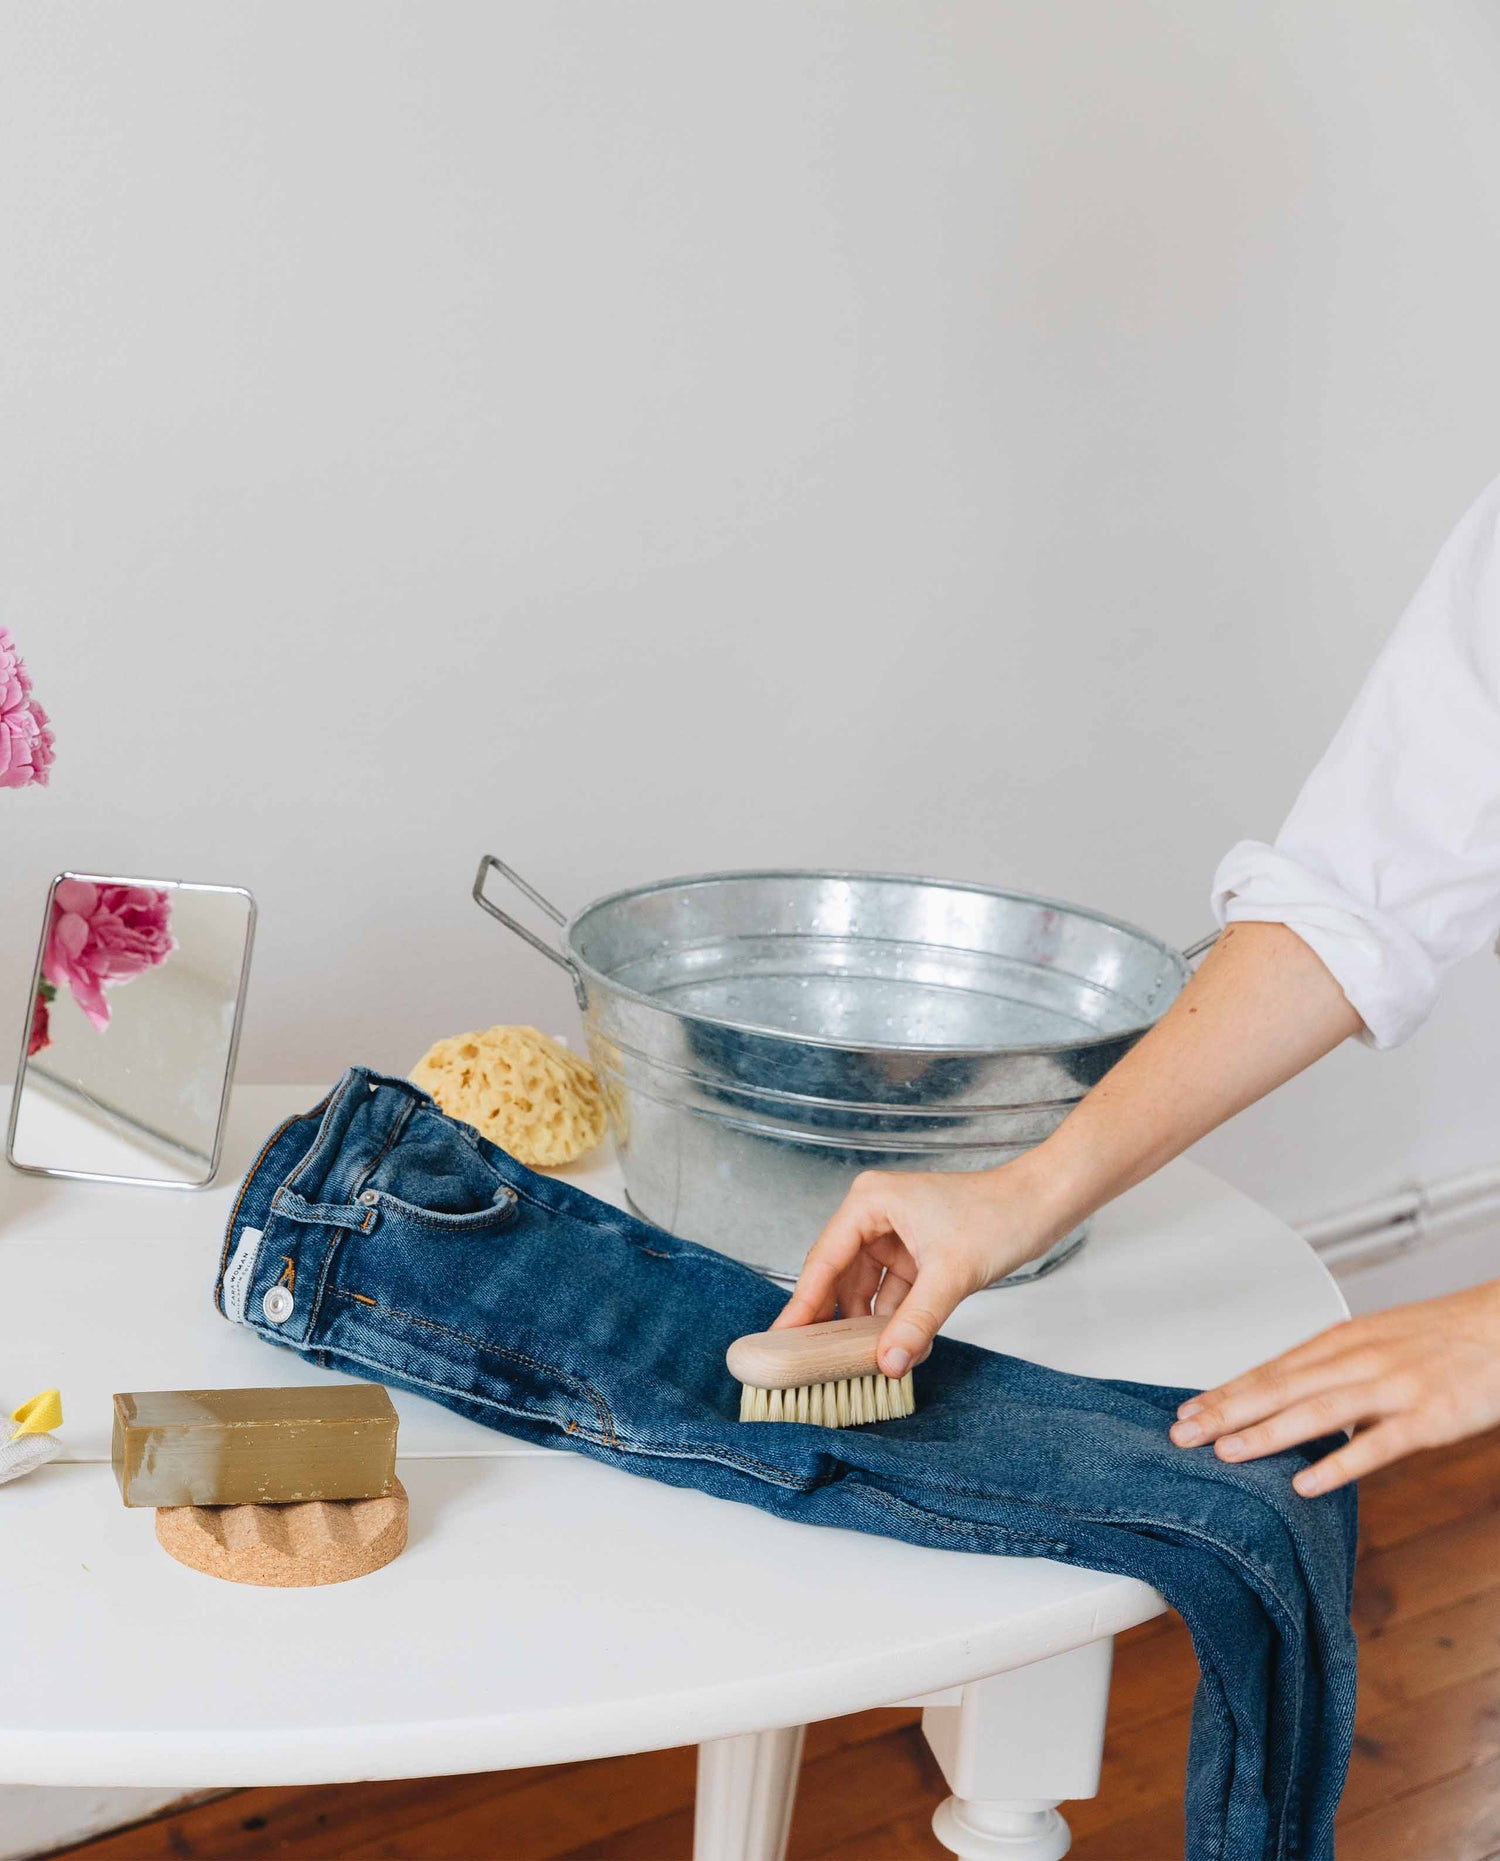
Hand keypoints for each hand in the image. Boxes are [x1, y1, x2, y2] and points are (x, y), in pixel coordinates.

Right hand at [773, 1163, 1060, 1376]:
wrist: (1044, 1204)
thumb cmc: (999, 1216)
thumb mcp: (951, 1275)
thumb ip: (915, 1322)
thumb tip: (887, 1364)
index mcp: (870, 1202)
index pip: (824, 1260)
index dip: (803, 1303)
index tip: (782, 1339)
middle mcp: (875, 1216)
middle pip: (840, 1277)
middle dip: (836, 1320)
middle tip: (813, 1361)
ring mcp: (896, 1236)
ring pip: (867, 1291)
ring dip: (871, 1326)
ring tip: (861, 1363)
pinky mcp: (917, 1255)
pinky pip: (894, 1295)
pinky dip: (897, 1321)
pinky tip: (901, 1350)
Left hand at [1169, 1279, 1499, 1494]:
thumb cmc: (1441, 1337)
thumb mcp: (1377, 1342)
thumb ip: (1333, 1369)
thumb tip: (1287, 1397)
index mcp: (1341, 1341)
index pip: (1270, 1369)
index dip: (1225, 1391)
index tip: (1186, 1409)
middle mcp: (1357, 1359)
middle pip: (1280, 1387)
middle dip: (1226, 1411)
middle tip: (1181, 1433)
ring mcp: (1391, 1387)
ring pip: (1316, 1411)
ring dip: (1266, 1433)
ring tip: (1224, 1452)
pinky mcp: (1428, 1416)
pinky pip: (1376, 1444)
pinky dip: (1337, 1463)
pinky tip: (1305, 1484)